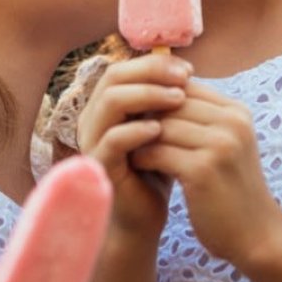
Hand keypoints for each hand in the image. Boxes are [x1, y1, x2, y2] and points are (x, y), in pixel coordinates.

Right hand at [76, 54, 190, 241]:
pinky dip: (137, 130)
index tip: (189, 70)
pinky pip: (112, 139)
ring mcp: (92, 140)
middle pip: (114, 76)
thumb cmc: (156, 169)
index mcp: (107, 105)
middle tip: (185, 79)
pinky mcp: (99, 165)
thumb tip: (186, 67)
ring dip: (146, 95)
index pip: (125, 68)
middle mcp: (93, 118)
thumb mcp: (163, 129)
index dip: (155, 63)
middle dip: (152, 72)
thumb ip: (165, 101)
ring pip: (110, 101)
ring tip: (178, 99)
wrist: (144, 218)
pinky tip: (161, 130)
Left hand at [131, 79, 281, 267]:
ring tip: (127, 146)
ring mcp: (219, 145)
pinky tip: (136, 165)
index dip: (160, 99)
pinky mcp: (202, 169)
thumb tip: (160, 96)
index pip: (187, 88)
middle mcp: (232, 123)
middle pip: (173, 102)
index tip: (139, 114)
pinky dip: (142, 157)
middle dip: (147, 114)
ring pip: (162, 125)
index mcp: (238, 112)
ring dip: (140, 136)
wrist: (258, 236)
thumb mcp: (227, 146)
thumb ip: (203, 120)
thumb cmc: (233, 191)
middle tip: (124, 127)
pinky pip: (158, 151)